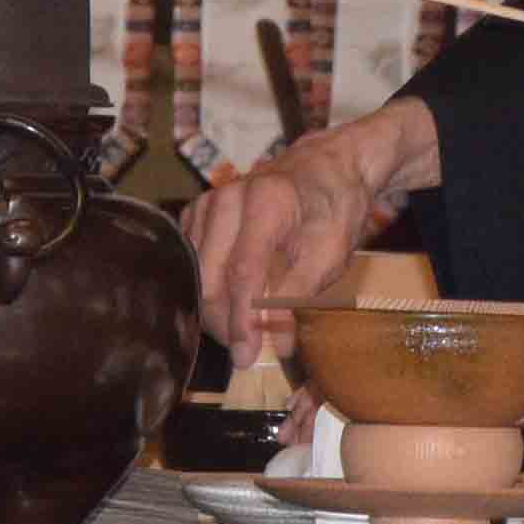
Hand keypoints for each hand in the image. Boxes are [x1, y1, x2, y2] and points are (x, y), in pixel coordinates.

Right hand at [194, 104, 432, 358]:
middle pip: (210, 276)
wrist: (325, 168)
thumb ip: (300, 295)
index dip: (243, 320)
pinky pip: (191, 260)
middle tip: (244, 354)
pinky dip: (206, 288)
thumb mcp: (330, 252)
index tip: (247, 355)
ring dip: (214, 310)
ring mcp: (208, 202)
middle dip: (224, 323)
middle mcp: (228, 198)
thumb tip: (279, 343)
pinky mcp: (198, 212)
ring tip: (238, 334)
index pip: (243, 273)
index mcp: (266, 202)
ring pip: (196, 272)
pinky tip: (227, 305)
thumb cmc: (332, 208)